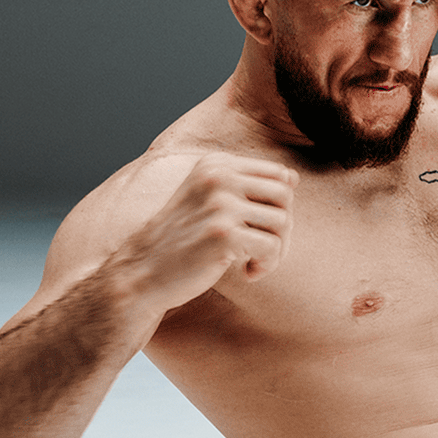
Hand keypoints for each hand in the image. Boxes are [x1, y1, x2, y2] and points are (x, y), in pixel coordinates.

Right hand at [110, 153, 295, 313]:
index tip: (259, 227)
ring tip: (254, 262)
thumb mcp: (211, 202)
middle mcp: (218, 177)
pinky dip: (267, 265)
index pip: (279, 175)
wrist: (143, 271)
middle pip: (285, 197)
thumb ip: (249, 187)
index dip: (279, 206)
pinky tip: (248, 273)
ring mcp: (220, 204)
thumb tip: (294, 177)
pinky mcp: (223, 234)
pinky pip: (273, 247)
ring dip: (276, 251)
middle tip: (263, 249)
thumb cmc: (184, 238)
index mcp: (216, 164)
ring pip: (283, 223)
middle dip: (282, 228)